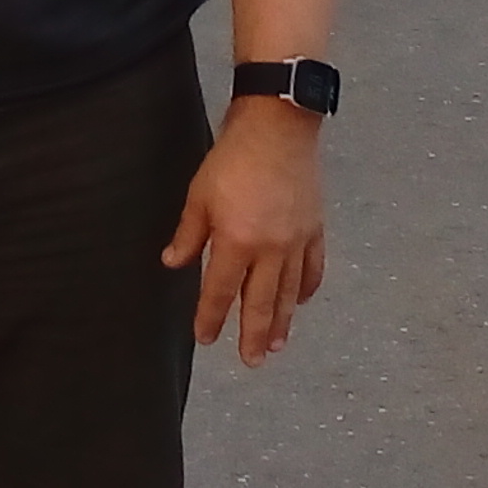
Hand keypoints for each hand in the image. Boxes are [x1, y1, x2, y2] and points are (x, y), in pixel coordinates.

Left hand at [162, 103, 327, 364]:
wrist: (278, 126)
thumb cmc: (233, 158)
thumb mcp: (199, 196)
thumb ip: (188, 235)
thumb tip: (173, 263)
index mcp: (236, 242)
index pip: (220, 291)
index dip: (210, 317)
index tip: (205, 338)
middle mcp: (270, 249)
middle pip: (260, 303)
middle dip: (253, 335)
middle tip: (251, 361)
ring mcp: (297, 241)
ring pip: (289, 293)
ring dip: (282, 321)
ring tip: (276, 346)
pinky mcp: (314, 228)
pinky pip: (312, 268)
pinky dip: (306, 289)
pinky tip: (300, 302)